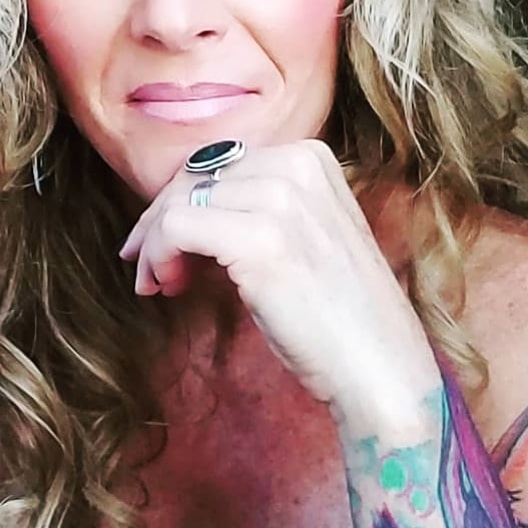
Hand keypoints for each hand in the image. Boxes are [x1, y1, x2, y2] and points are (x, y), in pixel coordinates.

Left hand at [119, 140, 437, 411]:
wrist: (381, 369)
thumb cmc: (339, 314)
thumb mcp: (304, 235)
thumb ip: (258, 206)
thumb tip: (184, 206)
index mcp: (311, 158)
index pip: (217, 162)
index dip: (182, 200)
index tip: (165, 242)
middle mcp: (298, 166)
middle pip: (194, 176)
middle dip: (159, 220)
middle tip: (147, 265)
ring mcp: (281, 200)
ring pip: (178, 200)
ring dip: (155, 244)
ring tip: (159, 283)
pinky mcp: (260, 239)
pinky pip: (175, 227)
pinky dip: (157, 255)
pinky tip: (165, 285)